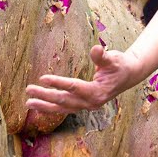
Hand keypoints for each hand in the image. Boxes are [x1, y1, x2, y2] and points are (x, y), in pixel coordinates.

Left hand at [24, 44, 139, 115]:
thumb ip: (103, 56)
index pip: (74, 87)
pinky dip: (52, 107)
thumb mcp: (114, 58)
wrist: (129, 75)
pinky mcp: (83, 105)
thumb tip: (96, 48)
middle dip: (45, 95)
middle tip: (28, 89)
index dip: (58, 83)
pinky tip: (39, 105)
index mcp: (98, 92)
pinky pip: (65, 108)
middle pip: (64, 100)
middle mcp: (91, 103)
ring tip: (28, 102)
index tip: (43, 78)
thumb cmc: (120, 65)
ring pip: (63, 107)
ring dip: (45, 105)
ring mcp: (86, 106)